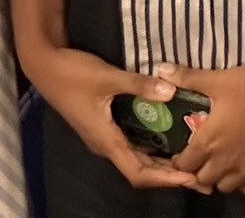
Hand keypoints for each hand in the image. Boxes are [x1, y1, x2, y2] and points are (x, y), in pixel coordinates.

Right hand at [22, 43, 202, 192]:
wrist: (44, 65)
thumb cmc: (73, 74)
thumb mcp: (108, 77)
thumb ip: (139, 85)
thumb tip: (172, 90)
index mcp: (106, 141)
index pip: (138, 173)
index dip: (165, 179)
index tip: (190, 178)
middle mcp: (106, 145)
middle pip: (140, 171)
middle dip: (170, 176)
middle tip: (200, 176)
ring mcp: (104, 136)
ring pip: (136, 159)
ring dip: (161, 164)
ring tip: (190, 161)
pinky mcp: (103, 126)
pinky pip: (131, 145)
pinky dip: (151, 148)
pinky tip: (168, 138)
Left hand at [160, 57, 244, 196]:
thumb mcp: (217, 80)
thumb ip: (188, 78)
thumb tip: (160, 69)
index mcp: (208, 141)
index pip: (184, 164)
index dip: (179, 161)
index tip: (181, 154)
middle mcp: (225, 162)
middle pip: (202, 179)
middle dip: (199, 171)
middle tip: (202, 158)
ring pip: (225, 187)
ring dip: (220, 178)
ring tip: (223, 164)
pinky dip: (244, 183)